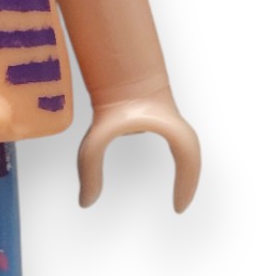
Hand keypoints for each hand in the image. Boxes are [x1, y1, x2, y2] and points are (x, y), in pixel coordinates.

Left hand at [76, 94, 200, 212]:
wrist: (115, 68)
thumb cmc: (108, 103)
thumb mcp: (95, 142)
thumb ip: (89, 170)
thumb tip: (85, 202)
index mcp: (170, 129)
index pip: (189, 160)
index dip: (187, 184)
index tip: (177, 207)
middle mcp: (174, 125)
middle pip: (188, 155)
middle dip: (186, 177)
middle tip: (177, 202)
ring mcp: (168, 119)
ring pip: (176, 146)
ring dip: (172, 160)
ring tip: (152, 160)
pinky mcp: (159, 115)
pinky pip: (164, 138)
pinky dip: (152, 144)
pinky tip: (133, 133)